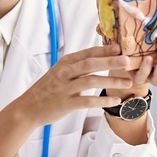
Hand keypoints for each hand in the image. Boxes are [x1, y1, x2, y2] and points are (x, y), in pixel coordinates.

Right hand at [16, 44, 131, 127]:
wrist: (28, 108)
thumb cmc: (48, 89)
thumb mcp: (60, 72)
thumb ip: (77, 66)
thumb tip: (101, 58)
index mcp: (65, 63)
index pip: (87, 53)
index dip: (104, 50)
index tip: (120, 48)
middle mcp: (64, 73)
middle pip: (90, 64)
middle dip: (110, 62)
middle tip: (127, 61)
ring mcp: (65, 88)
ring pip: (91, 81)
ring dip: (111, 81)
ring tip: (127, 82)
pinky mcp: (66, 103)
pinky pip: (88, 101)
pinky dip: (103, 100)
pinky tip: (115, 100)